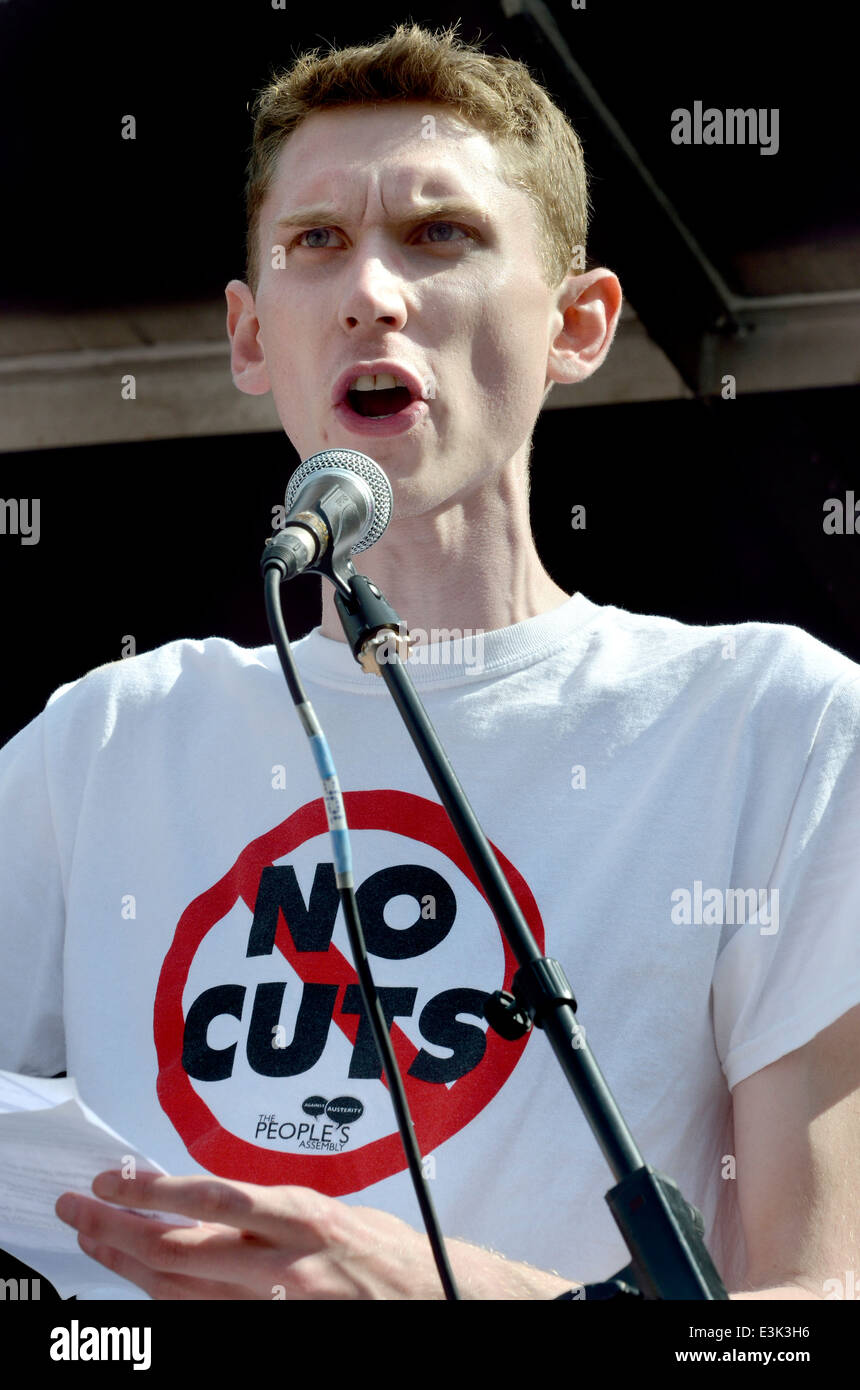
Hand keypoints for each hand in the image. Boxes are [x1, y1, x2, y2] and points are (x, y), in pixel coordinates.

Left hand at [55, 1170, 574, 1299]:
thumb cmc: (399, 1256)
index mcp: (305, 1218)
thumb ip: (280, 1211)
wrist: (446, 1301)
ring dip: (131, 1266)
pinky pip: (210, 1321)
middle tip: (79, 1209)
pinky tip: (141, 1289)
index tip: (114, 1178)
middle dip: (121, 1229)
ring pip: (186, 1291)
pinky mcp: (281, 1332)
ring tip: (93, 1243)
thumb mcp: (342, 1214)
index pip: (213, 1200)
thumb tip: (216, 1200)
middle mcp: (287, 1264)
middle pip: (184, 1249)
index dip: (154, 1191)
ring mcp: (280, 1306)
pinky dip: (169, 1305)